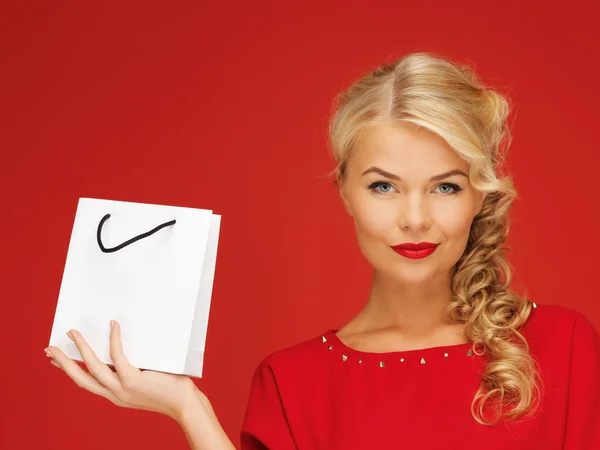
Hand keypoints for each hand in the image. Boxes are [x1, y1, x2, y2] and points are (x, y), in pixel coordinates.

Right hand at [44, 320, 204, 422]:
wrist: (184, 403)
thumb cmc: (170, 388)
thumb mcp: (144, 379)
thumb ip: (132, 367)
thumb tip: (125, 343)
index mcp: (115, 395)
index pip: (86, 382)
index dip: (70, 371)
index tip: (55, 361)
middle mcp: (114, 395)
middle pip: (80, 377)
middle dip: (64, 362)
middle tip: (48, 348)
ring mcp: (122, 388)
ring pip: (93, 367)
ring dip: (80, 349)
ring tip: (72, 333)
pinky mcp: (133, 380)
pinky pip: (117, 356)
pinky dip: (113, 339)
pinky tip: (112, 326)